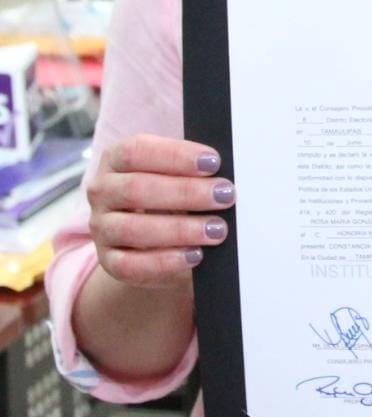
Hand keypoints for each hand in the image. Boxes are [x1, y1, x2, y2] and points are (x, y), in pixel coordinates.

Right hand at [88, 134, 233, 289]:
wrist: (155, 239)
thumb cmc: (171, 195)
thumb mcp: (177, 175)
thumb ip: (193, 171)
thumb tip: (223, 176)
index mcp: (116, 159)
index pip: (136, 151)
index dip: (175, 156)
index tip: (213, 162)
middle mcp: (102, 191)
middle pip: (136, 188)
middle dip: (186, 192)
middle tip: (224, 195)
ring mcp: (102, 228)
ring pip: (132, 229)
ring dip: (180, 229)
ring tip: (216, 229)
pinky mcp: (108, 261)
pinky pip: (131, 265)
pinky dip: (165, 262)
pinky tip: (195, 255)